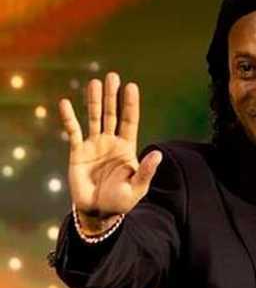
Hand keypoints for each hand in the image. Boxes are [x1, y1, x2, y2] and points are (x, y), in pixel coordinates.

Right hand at [58, 71, 162, 231]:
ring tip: (94, 82)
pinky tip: (65, 103)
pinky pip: (73, 131)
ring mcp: (94, 145)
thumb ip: (146, 171)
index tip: (131, 86)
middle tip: (112, 76)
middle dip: (112, 96)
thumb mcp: (137, 188)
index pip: (130, 121)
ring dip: (93, 101)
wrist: (98, 211)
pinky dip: (69, 117)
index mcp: (127, 148)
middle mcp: (111, 142)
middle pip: (111, 114)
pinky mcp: (78, 151)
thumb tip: (157, 154)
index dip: (130, 104)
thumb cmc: (120, 202)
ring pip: (93, 118)